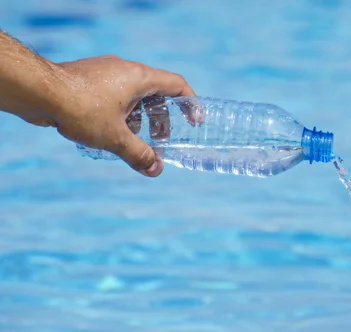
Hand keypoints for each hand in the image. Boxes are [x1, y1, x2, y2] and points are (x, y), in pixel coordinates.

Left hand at [49, 55, 195, 176]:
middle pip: (155, 93)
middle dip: (161, 120)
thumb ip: (139, 155)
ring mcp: (106, 72)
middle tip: (160, 141)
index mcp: (139, 78)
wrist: (38, 91)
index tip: (194, 121)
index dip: (190, 103)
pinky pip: (114, 94)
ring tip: (131, 141)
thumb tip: (156, 170)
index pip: (176, 84)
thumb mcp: (115, 137)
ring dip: (139, 118)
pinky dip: (120, 112)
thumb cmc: (81, 109)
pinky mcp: (89, 77)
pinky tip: (108, 132)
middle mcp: (125, 70)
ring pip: (133, 95)